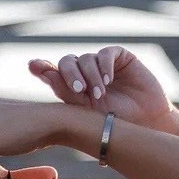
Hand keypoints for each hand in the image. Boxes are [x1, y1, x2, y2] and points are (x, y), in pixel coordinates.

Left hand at [27, 46, 178, 136]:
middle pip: (67, 62)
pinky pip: (105, 54)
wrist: (145, 124)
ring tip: (100, 94)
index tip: (33, 67)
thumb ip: (64, 90)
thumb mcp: (86, 111)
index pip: (53, 72)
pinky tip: (108, 81)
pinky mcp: (119, 57)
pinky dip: (104, 66)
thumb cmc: (115, 124)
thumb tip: (38, 69)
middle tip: (79, 91)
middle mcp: (85, 73)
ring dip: (91, 76)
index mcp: (73, 88)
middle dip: (70, 75)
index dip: (42, 67)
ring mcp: (101, 64)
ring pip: (86, 59)